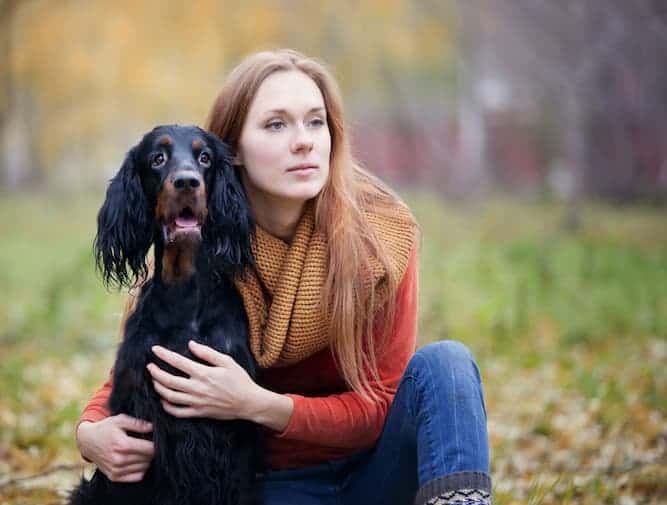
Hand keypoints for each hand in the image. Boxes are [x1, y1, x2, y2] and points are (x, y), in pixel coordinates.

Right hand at [76, 415, 153, 481]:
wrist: (87, 441)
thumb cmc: (106, 428)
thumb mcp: (121, 420)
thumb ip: (138, 423)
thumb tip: (153, 427)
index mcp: (123, 445)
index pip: (150, 449)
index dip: (156, 444)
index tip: (156, 439)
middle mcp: (119, 460)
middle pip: (148, 459)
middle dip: (152, 451)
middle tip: (147, 443)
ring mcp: (116, 470)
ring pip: (144, 467)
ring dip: (146, 460)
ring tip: (141, 450)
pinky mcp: (114, 477)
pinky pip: (137, 476)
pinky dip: (141, 469)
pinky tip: (137, 459)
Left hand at [147, 341, 262, 421]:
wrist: (248, 403)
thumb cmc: (240, 380)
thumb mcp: (227, 361)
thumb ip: (207, 353)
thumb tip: (191, 345)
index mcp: (203, 373)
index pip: (177, 362)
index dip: (164, 355)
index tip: (155, 349)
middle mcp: (197, 388)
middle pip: (168, 380)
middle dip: (155, 372)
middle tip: (150, 366)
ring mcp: (196, 402)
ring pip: (169, 396)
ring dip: (158, 387)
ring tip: (154, 381)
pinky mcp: (198, 413)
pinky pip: (177, 412)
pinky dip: (167, 406)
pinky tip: (163, 400)